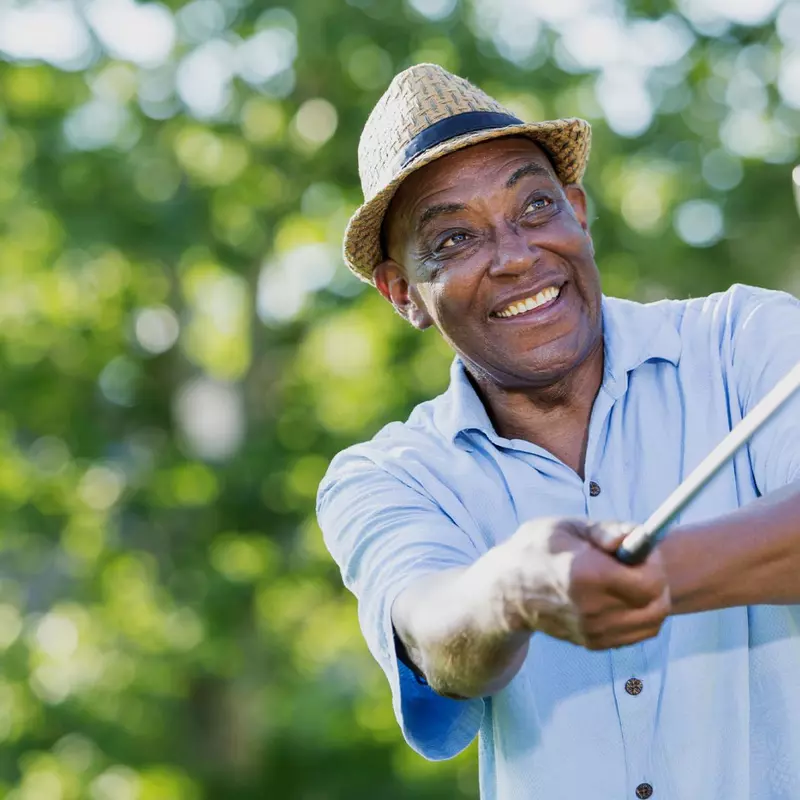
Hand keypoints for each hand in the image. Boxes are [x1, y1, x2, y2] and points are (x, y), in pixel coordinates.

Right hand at [484, 517, 670, 649]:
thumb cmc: (535, 550)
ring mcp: (593, 630)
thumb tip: (638, 535)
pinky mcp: (593, 642)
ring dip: (652, 601)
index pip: (649, 582)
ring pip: (651, 624)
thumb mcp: (565, 527)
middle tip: (640, 565)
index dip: (654, 564)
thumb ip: (606, 530)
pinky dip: (640, 615)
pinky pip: (636, 634)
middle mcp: (592, 608)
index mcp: (586, 574)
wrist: (505, 592)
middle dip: (658, 582)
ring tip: (630, 580)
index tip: (641, 550)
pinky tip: (620, 596)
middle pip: (656, 606)